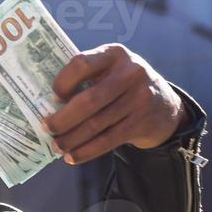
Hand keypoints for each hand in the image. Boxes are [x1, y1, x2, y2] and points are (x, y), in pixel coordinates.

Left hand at [42, 44, 187, 165]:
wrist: (165, 104)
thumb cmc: (123, 85)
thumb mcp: (111, 70)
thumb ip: (87, 78)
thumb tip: (46, 103)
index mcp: (114, 54)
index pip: (82, 64)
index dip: (63, 82)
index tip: (52, 97)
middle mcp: (130, 73)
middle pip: (88, 100)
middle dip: (63, 119)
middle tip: (47, 128)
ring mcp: (139, 98)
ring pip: (96, 124)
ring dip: (72, 139)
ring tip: (57, 146)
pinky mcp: (142, 122)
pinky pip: (108, 140)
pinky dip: (87, 151)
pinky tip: (73, 157)